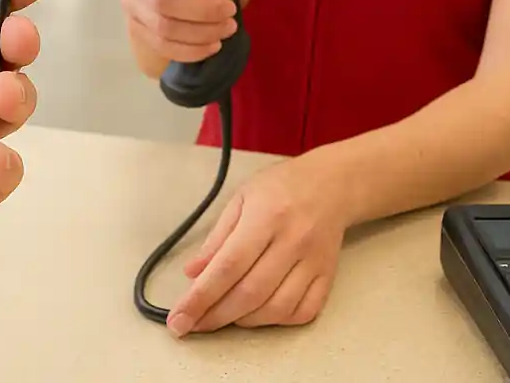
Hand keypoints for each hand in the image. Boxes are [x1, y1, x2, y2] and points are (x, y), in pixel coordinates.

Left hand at [166, 151, 351, 335]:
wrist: (330, 184)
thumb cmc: (279, 187)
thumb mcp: (240, 198)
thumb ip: (217, 237)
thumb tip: (192, 274)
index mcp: (266, 216)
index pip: (228, 266)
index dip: (200, 297)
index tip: (178, 319)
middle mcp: (292, 241)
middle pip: (250, 293)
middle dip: (215, 316)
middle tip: (191, 325)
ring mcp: (313, 262)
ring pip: (276, 309)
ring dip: (243, 321)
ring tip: (222, 316)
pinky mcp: (328, 277)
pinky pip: (302, 312)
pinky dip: (276, 321)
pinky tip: (258, 314)